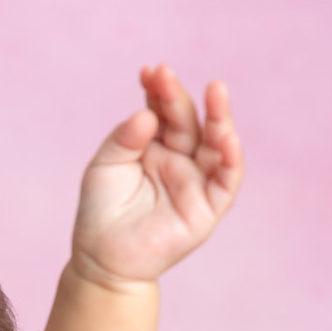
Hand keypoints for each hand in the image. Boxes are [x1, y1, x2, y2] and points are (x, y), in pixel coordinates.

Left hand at [69, 63, 244, 290]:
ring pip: (216, 145)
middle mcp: (180, 159)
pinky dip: (231, 158)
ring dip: (219, 117)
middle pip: (188, 122)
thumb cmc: (100, 211)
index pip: (163, 112)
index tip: (149, 71)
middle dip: (179, 97)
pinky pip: (227, 180)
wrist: (102, 259)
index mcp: (155, 146)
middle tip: (166, 74)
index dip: (159, 91)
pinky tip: (227, 136)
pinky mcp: (208, 207)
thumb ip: (124, 138)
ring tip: (215, 90)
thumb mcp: (105, 166)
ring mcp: (196, 181)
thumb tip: (147, 114)